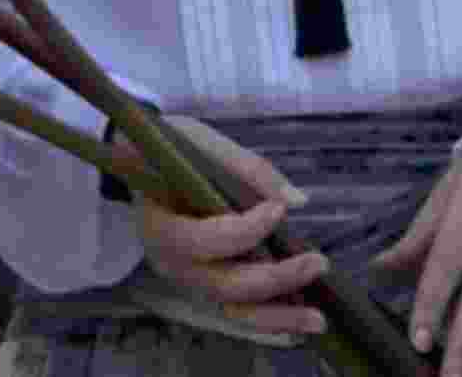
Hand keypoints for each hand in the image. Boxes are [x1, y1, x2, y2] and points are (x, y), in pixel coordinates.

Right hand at [114, 113, 329, 339]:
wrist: (144, 163)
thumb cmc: (172, 149)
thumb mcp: (203, 143)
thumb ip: (247, 169)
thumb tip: (296, 200)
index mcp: (160, 228)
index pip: (203, 241)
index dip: (244, 230)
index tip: (278, 209)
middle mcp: (172, 265)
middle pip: (224, 285)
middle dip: (274, 279)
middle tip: (318, 262)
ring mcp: (190, 279)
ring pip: (234, 310)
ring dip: (278, 315)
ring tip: (317, 318)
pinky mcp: (207, 284)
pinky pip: (239, 309)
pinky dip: (270, 315)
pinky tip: (301, 316)